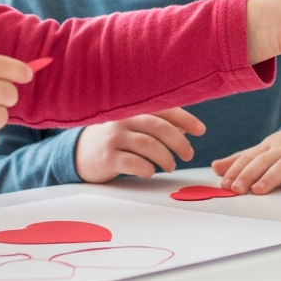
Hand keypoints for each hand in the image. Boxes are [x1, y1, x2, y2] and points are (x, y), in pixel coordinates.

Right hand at [74, 108, 206, 182]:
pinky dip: (147, 168)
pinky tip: (150, 171)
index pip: (164, 108)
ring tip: (171, 166)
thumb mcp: (135, 127)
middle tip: (188, 154)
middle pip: (158, 126)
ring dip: (165, 157)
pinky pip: (132, 162)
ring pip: (148, 144)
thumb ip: (159, 124)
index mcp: (134, 108)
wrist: (80, 151)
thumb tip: (187, 129)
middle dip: (178, 142)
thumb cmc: (116, 138)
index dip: (185, 119)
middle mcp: (123, 119)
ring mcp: (113, 137)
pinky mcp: (106, 157)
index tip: (200, 130)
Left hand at [213, 125, 280, 194]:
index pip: (250, 157)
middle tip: (236, 188)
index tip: (225, 183)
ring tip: (259, 190)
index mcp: (270, 146)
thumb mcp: (267, 150)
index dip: (236, 169)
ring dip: (271, 177)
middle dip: (249, 174)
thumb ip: (243, 160)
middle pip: (264, 160)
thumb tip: (216, 167)